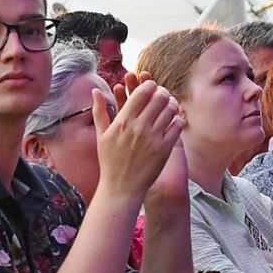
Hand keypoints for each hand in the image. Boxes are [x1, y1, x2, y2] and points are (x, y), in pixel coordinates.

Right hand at [94, 78, 182, 200]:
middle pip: (159, 97)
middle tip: (162, 95)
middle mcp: (138, 127)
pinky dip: (177, 119)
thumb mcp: (101, 135)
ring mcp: (152, 138)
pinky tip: (173, 121)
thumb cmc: (109, 161)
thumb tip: (95, 91)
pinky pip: (177, 126)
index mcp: (122, 121)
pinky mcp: (164, 149)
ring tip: (169, 106)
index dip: (149, 85)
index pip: (142, 92)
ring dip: (171, 104)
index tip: (150, 88)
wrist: (121, 187)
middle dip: (163, 92)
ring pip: (170, 109)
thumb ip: (100, 111)